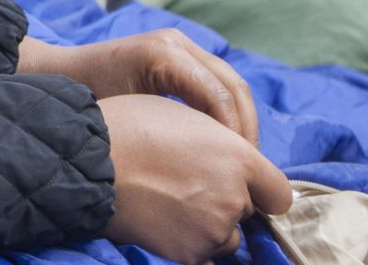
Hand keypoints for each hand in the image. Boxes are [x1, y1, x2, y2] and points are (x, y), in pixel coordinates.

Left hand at [18, 30, 258, 143]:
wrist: (62, 75)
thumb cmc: (88, 102)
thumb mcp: (126, 120)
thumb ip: (169, 134)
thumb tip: (217, 162)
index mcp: (163, 55)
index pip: (217, 95)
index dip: (234, 134)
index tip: (237, 169)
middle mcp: (177, 43)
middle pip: (233, 86)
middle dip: (246, 128)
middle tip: (249, 167)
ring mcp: (180, 44)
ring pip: (231, 83)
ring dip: (242, 120)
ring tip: (242, 158)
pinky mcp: (180, 53)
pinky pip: (216, 81)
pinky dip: (227, 110)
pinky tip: (226, 141)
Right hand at [99, 95, 291, 263]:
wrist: (88, 161)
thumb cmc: (128, 127)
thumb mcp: (182, 116)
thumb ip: (220, 141)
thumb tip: (230, 160)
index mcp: (238, 157)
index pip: (279, 192)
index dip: (261, 190)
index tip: (241, 188)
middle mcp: (234, 195)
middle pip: (246, 211)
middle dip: (224, 202)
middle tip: (184, 186)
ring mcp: (214, 229)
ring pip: (226, 237)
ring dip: (208, 226)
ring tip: (168, 204)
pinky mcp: (191, 254)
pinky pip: (202, 255)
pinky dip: (187, 243)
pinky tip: (161, 222)